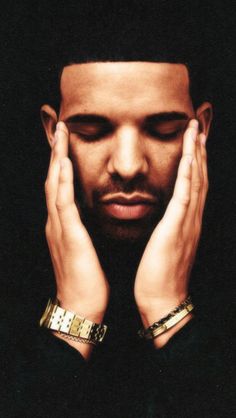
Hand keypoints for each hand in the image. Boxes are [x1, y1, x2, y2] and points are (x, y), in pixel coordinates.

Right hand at [45, 122, 108, 324]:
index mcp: (64, 225)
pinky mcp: (69, 236)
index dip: (61, 162)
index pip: (60, 186)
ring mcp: (60, 228)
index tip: (66, 141)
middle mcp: (57, 222)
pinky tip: (64, 164)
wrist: (80, 306)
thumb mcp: (83, 248)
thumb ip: (82, 230)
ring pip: (55, 185)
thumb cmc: (86, 279)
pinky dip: (62, 182)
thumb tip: (87, 217)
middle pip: (54, 179)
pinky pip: (64, 204)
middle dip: (56, 152)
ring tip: (60, 134)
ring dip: (57, 158)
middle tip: (59, 126)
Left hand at [134, 120, 207, 343]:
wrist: (163, 300)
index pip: (194, 186)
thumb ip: (167, 229)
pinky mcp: (177, 227)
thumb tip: (164, 218)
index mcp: (186, 222)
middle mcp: (192, 219)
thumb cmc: (160, 276)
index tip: (193, 142)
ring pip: (196, 181)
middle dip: (199, 151)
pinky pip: (185, 195)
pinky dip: (189, 174)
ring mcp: (187, 222)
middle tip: (198, 128)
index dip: (195, 163)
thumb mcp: (164, 246)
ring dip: (196, 155)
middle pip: (199, 178)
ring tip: (195, 132)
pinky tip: (189, 156)